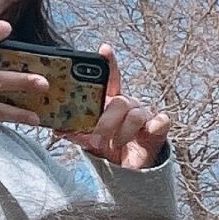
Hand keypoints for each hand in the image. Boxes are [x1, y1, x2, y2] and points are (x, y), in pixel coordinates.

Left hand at [64, 43, 171, 168]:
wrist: (129, 170)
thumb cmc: (109, 148)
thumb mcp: (90, 140)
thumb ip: (76, 133)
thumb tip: (57, 129)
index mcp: (112, 102)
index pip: (111, 79)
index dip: (109, 63)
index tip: (104, 49)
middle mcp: (129, 105)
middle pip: (120, 101)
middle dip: (107, 120)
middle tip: (97, 137)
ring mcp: (145, 116)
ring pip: (135, 114)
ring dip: (123, 131)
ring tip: (115, 144)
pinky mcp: (158, 130)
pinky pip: (161, 121)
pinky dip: (155, 125)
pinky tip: (149, 130)